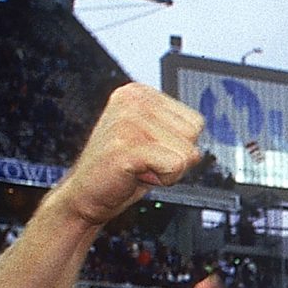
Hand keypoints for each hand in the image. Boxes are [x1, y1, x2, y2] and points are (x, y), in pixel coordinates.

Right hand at [52, 81, 205, 228]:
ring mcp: (128, 120)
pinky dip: (162, 179)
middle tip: (144, 162)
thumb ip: (176, 131)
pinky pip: (174, 166)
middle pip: (193, 136)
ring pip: (186, 154)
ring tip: (139, 167)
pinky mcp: (126, 146)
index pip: (195, 122)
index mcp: (139, 93)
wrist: (86, 195)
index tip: (150, 151)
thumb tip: (201, 134)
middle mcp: (133, 100)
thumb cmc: (121, 170)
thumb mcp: (152, 140)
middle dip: (175, 158)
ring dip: (167, 170)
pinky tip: (137, 175)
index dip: (179, 146)